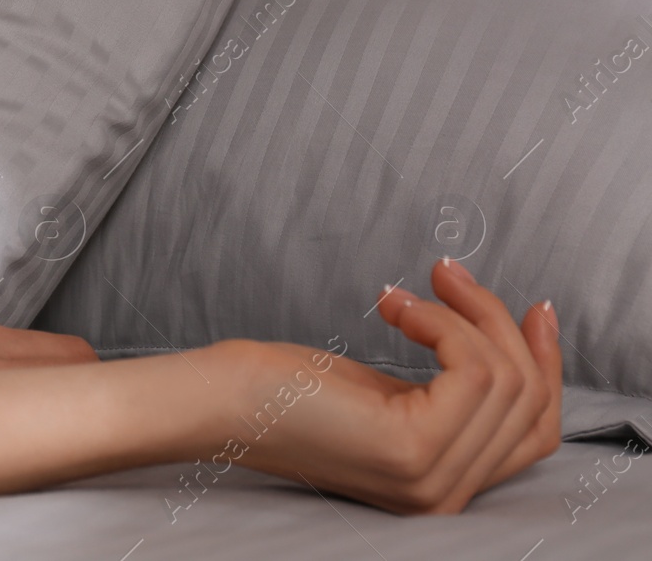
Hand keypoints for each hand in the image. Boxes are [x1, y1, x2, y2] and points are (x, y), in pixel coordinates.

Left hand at [218, 257, 561, 513]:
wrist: (220, 401)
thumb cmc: (286, 389)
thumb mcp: (389, 392)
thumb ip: (448, 390)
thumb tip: (501, 337)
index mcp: (445, 481)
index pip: (536, 432)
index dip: (544, 364)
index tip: (534, 307)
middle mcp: (447, 493)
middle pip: (530, 401)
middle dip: (499, 322)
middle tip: (451, 273)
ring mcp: (432, 477)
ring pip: (505, 378)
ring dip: (464, 312)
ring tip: (413, 287)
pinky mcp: (411, 447)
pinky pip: (473, 370)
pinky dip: (443, 322)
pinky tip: (394, 306)